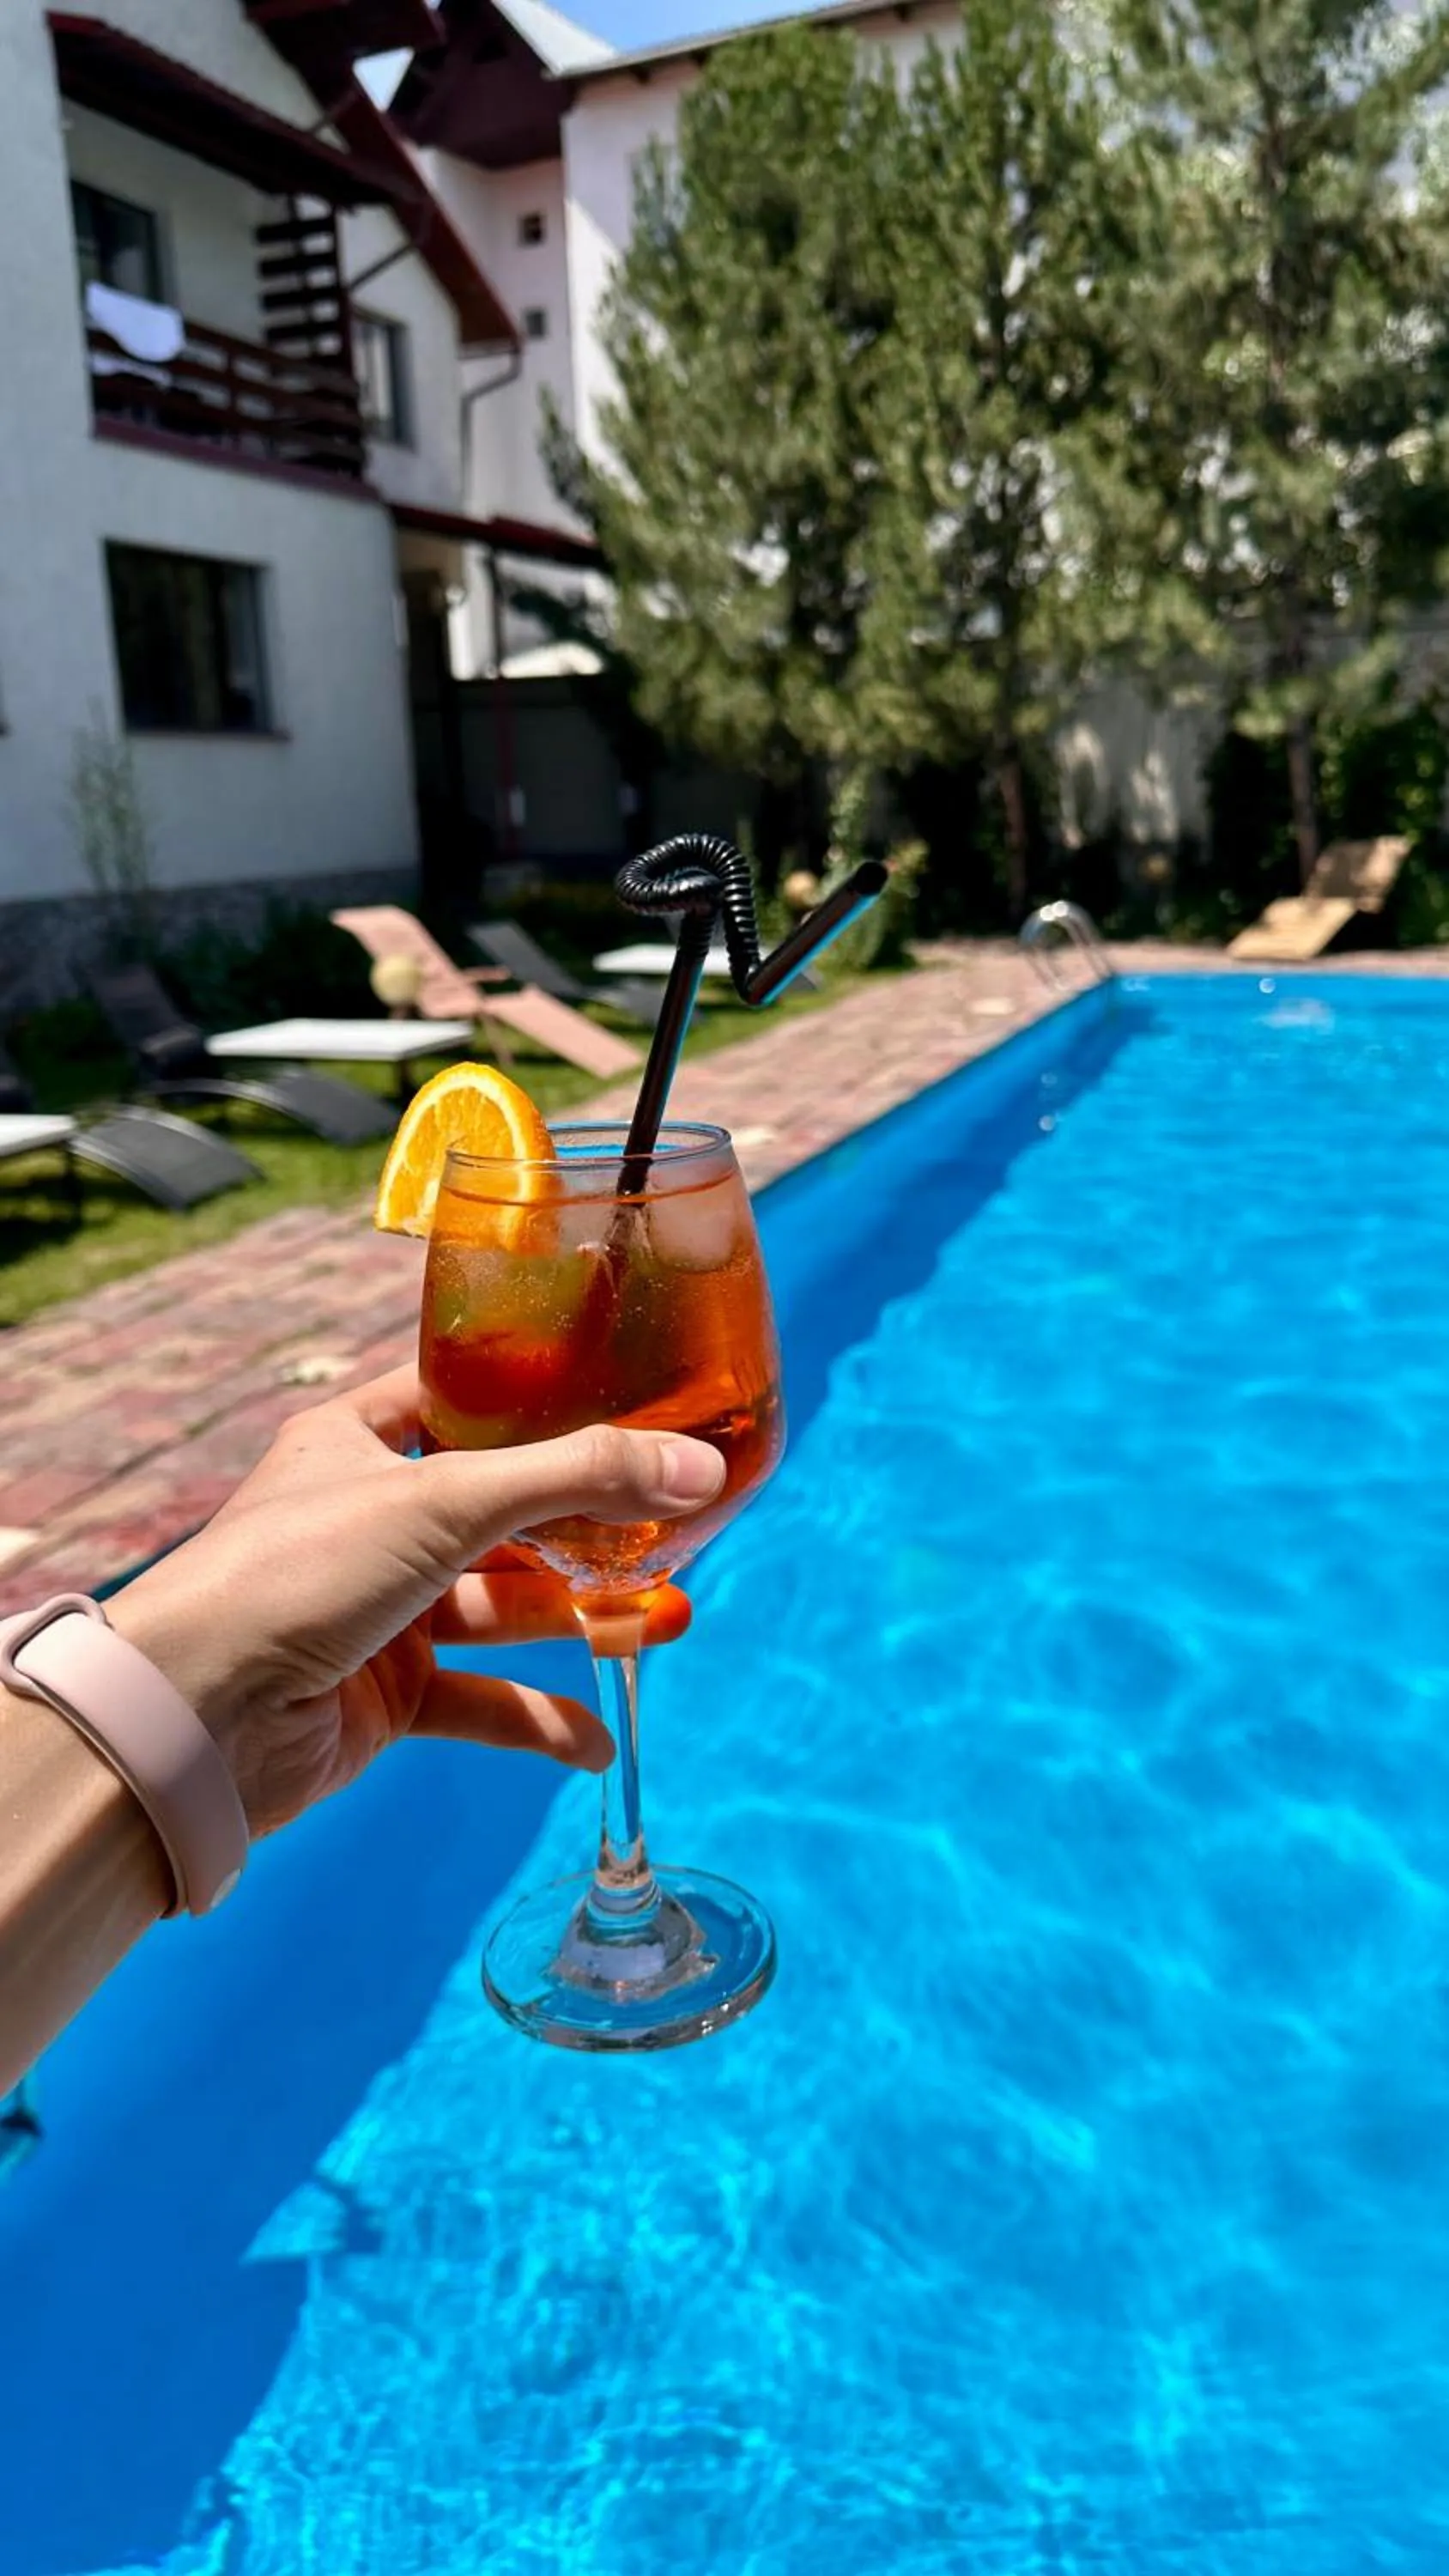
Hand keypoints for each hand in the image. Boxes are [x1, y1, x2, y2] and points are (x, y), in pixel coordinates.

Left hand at [107, 1367, 723, 1836]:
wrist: (197, 1717)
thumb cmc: (296, 1570)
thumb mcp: (447, 1500)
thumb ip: (578, 1480)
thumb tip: (702, 1467)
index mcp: (355, 1442)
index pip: (455, 1398)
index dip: (532, 1396)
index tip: (622, 1393)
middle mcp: (369, 1520)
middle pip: (500, 1511)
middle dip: (587, 1524)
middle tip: (676, 1523)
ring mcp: (378, 1611)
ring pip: (501, 1605)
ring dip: (580, 1619)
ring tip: (666, 1625)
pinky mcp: (384, 1696)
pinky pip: (479, 1699)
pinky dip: (536, 1717)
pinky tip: (594, 1740)